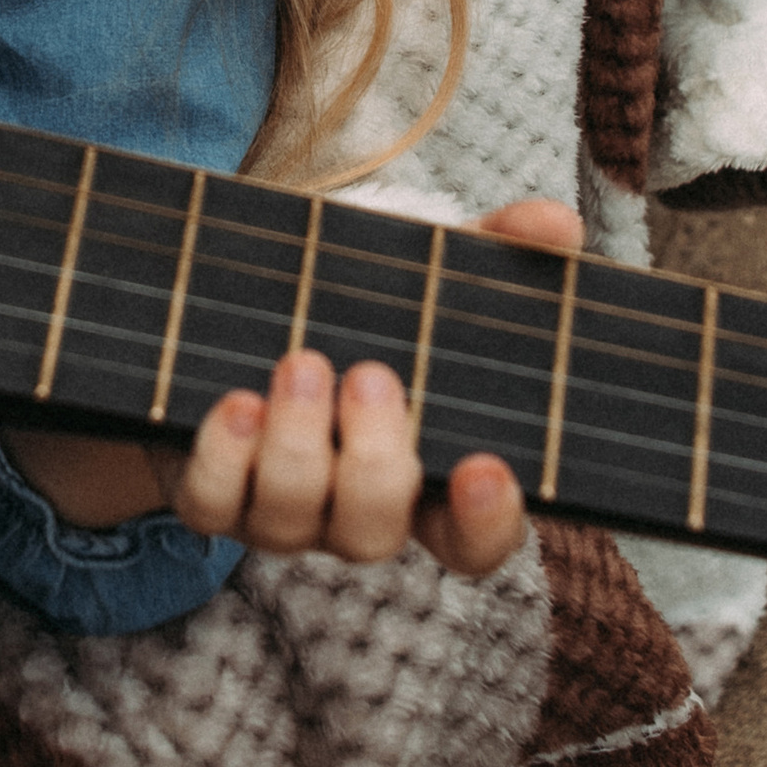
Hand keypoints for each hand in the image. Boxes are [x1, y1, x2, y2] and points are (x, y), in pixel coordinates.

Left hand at [4, 198, 584, 580]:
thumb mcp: (425, 275)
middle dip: (373, 461)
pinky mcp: (211, 496)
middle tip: (371, 375)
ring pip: (290, 522)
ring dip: (296, 447)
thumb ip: (495, 251)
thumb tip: (555, 226)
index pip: (474, 540)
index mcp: (425, 476)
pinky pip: (211, 507)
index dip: (486, 521)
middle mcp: (353, 509)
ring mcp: (279, 511)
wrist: (236, 316)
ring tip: (300, 361)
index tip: (487, 468)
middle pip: (375, 534)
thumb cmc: (356, 307)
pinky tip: (235, 402)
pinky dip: (222, 459)